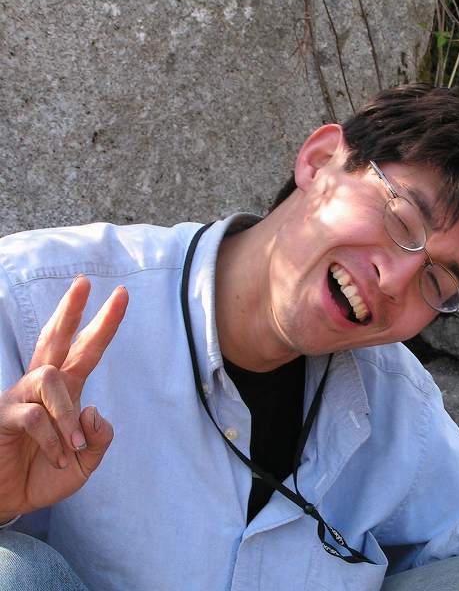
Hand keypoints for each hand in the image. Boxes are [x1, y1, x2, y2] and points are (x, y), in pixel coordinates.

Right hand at [0, 276, 127, 520]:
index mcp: (66, 392)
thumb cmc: (45, 476)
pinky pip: (33, 417)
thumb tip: (92, 411)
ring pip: (50, 378)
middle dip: (71, 309)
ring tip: (73, 447)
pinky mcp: (2, 417)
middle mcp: (41, 388)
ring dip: (67, 414)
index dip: (104, 324)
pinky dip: (53, 440)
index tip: (122, 294)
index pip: (86, 350)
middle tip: (85, 282)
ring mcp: (19, 399)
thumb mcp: (87, 461)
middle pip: (55, 338)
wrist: (10, 503)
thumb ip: (99, 438)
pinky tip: (59, 458)